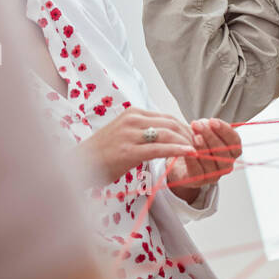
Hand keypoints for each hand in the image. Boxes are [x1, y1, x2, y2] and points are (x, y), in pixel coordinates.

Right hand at [77, 107, 196, 187]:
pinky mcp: (128, 151)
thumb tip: (166, 135)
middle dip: (188, 134)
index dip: (183, 127)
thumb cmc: (101, 153)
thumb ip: (143, 130)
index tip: (194, 137)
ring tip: (197, 150)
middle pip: (171, 123)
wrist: (78, 165)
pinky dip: (177, 150)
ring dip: (186, 142)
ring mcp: (129, 134)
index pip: (166, 117)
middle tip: (200, 145)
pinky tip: (188, 153)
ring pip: (168, 134)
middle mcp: (132, 120)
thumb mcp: (123, 133)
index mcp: (132, 113)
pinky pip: (159, 149)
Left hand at [166, 118, 242, 203]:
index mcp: (232, 152)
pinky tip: (188, 150)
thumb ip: (209, 127)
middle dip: (210, 136)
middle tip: (199, 125)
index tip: (213, 121)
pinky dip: (193, 160)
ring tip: (194, 136)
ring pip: (211, 161)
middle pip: (223, 152)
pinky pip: (197, 171)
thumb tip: (208, 123)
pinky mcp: (198, 181)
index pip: (234, 141)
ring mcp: (213, 175)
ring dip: (202, 147)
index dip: (224, 131)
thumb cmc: (196, 143)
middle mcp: (226, 165)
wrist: (181, 158)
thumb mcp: (206, 131)